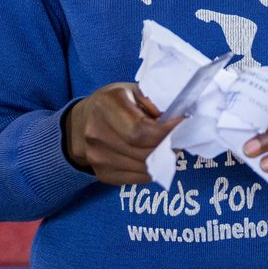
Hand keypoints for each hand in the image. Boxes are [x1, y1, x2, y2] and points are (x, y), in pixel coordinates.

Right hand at [63, 82, 179, 184]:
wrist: (86, 121)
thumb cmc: (116, 102)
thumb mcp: (134, 90)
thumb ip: (154, 102)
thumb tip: (175, 119)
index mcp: (106, 106)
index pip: (139, 130)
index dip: (165, 132)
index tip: (181, 124)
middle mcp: (96, 133)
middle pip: (143, 151)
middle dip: (168, 146)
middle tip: (180, 137)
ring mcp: (97, 157)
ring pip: (143, 167)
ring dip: (163, 158)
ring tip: (170, 145)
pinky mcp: (103, 174)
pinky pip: (138, 178)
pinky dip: (153, 169)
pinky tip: (157, 156)